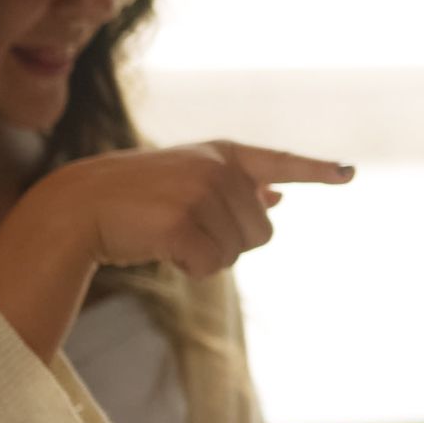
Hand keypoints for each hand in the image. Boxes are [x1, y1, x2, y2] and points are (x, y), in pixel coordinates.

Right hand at [50, 141, 353, 275]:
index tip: (349, 174)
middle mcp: (218, 167)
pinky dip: (190, 268)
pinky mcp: (183, 221)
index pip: (280, 162)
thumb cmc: (134, 199)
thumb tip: (276, 198)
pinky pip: (212, 267)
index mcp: (222, 154)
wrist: (74, 207)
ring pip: (238, 252)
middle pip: (263, 231)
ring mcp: (201, 192)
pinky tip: (160, 249)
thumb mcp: (187, 180)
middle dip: (229, 241)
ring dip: (207, 256)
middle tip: (183, 227)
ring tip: (167, 233)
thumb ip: (235, 187)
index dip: (316, 171)